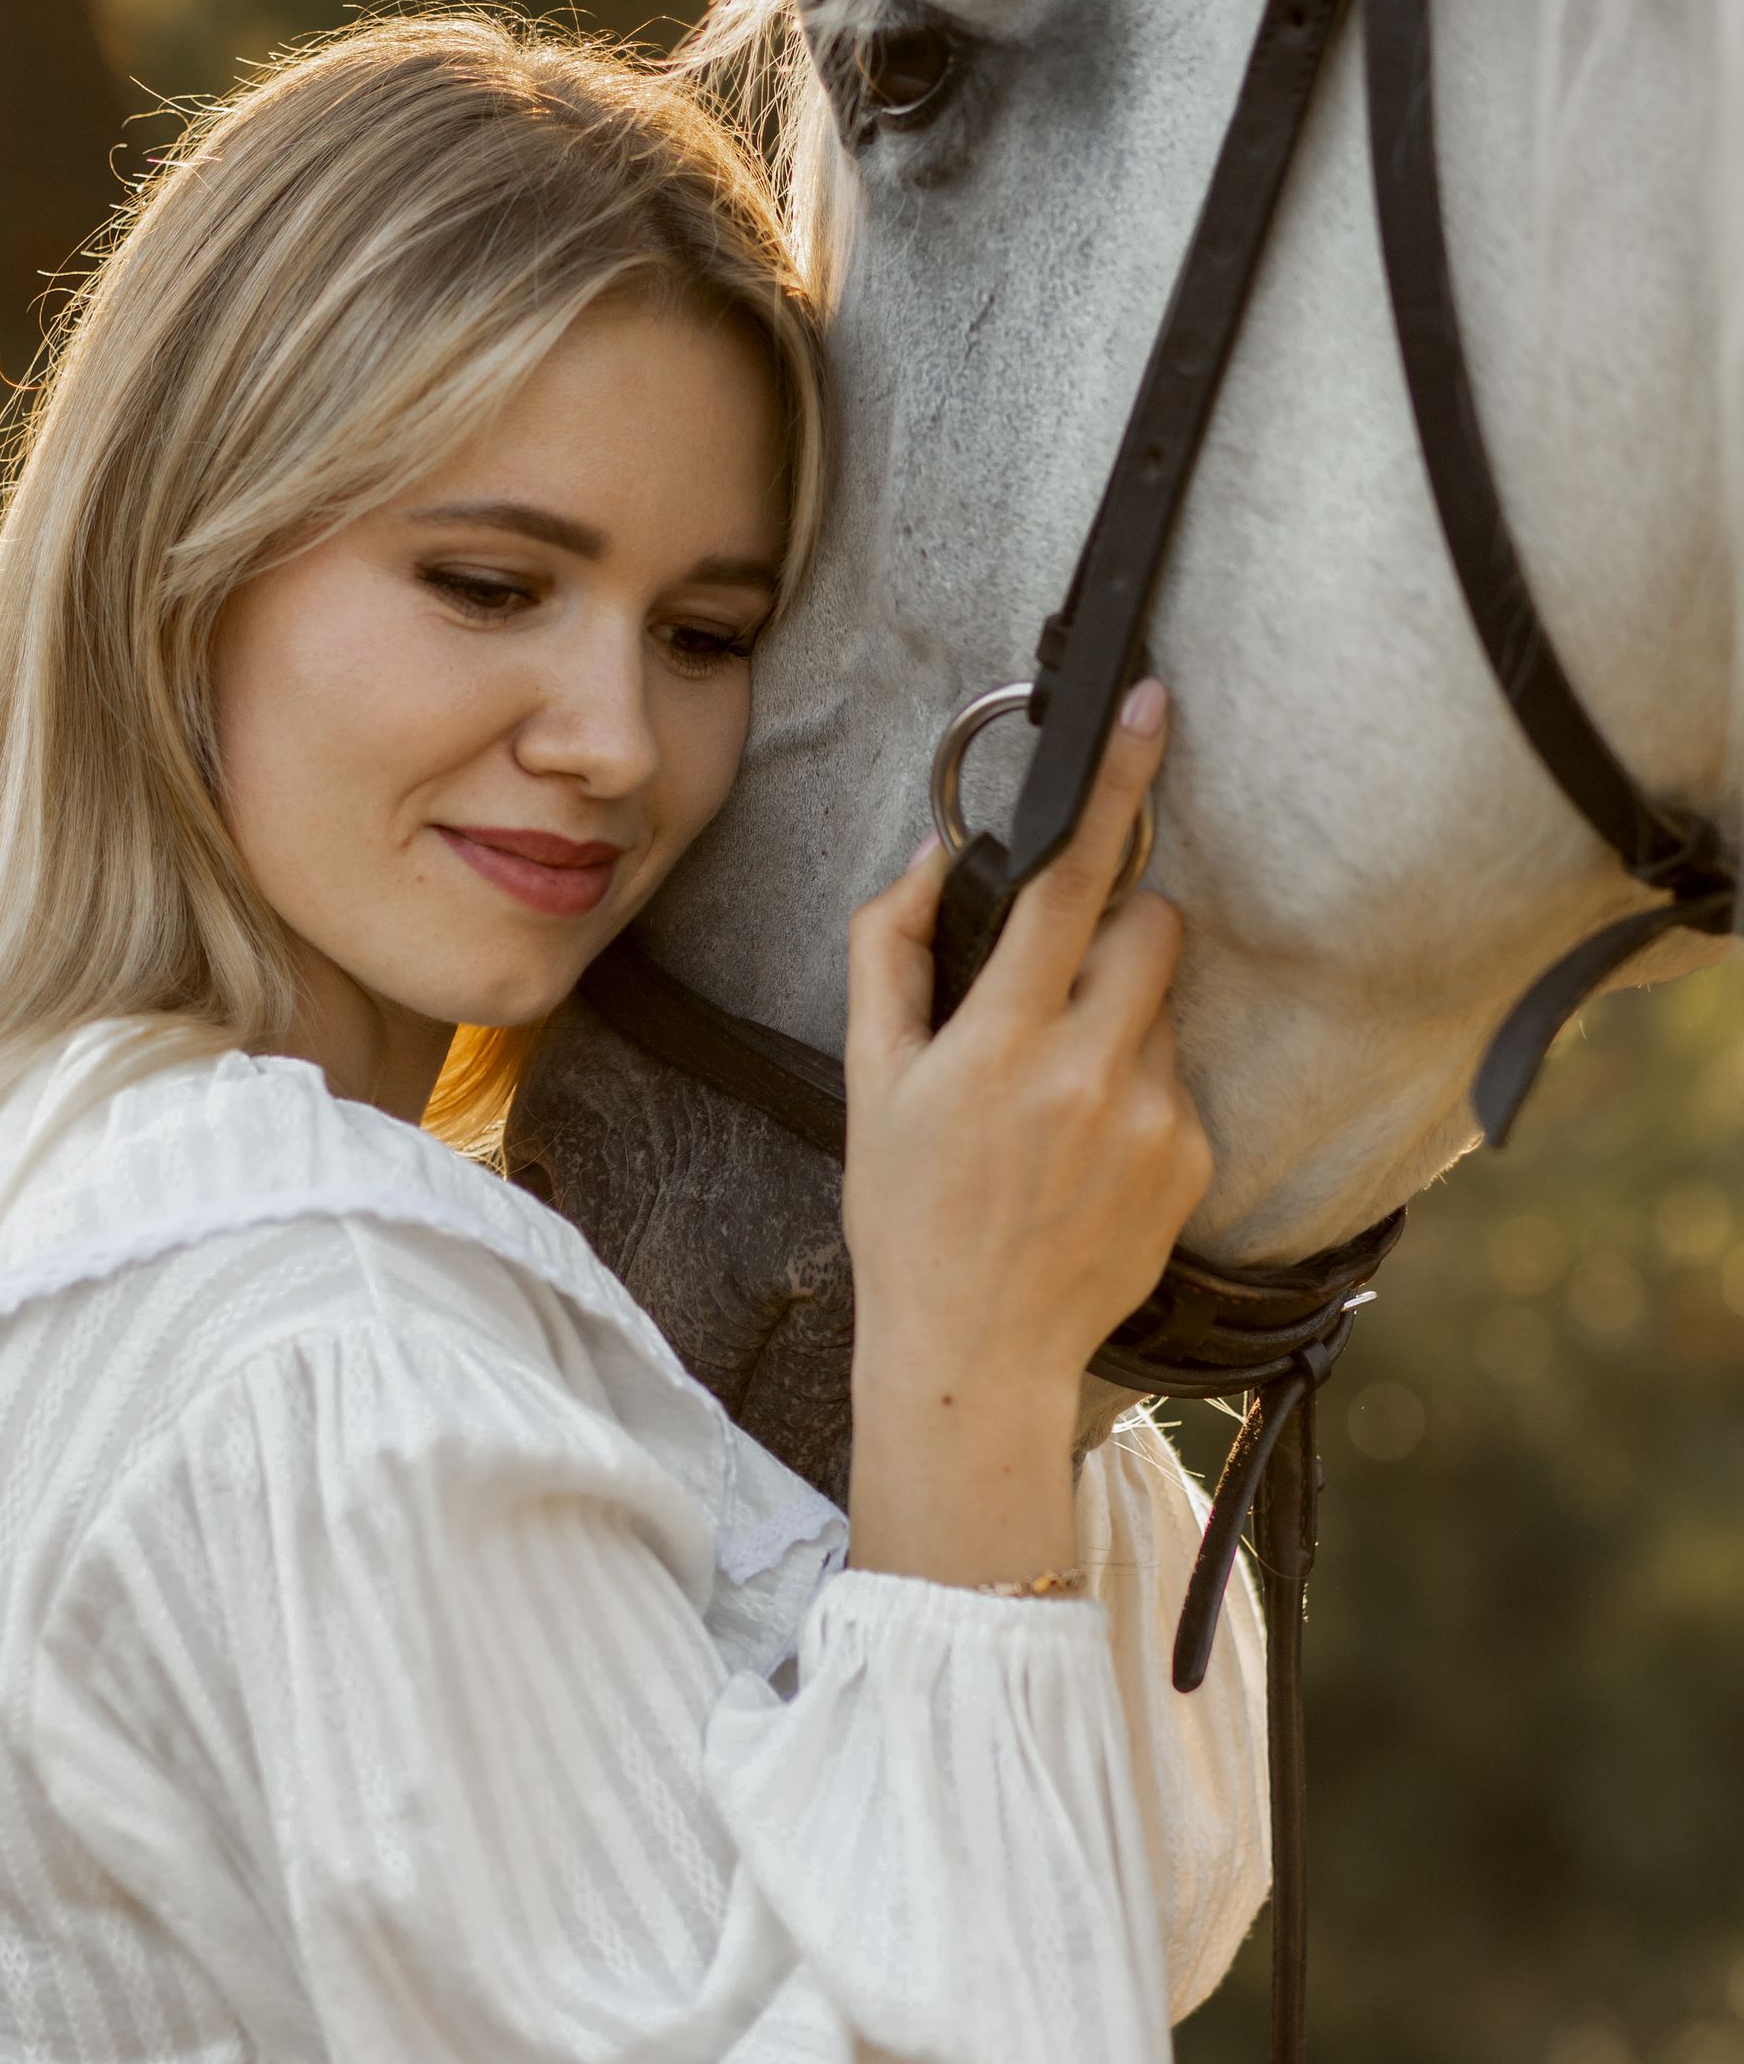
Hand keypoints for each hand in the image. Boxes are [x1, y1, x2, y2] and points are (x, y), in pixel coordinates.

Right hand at [842, 681, 1212, 1589]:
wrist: (976, 1356)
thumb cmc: (907, 1217)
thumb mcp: (869, 1081)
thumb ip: (889, 953)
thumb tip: (936, 860)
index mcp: (1002, 1042)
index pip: (1072, 880)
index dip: (1113, 784)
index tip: (1146, 707)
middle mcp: (1091, 1074)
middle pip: (1155, 925)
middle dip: (1120, 925)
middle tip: (1061, 982)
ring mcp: (1155, 1122)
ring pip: (1165, 1006)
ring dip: (1123, 1022)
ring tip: (1059, 1103)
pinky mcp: (1195, 1164)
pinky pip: (1182, 1081)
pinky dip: (1140, 1094)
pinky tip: (1086, 1156)